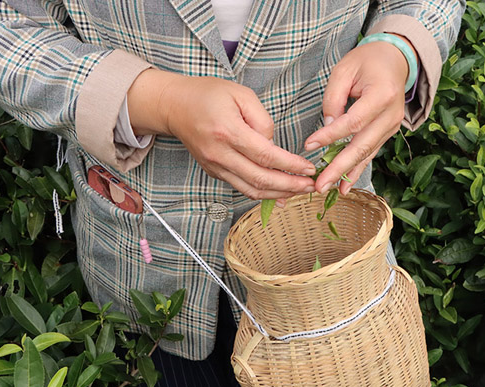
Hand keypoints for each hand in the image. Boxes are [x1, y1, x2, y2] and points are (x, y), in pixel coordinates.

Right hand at [127, 69, 315, 199]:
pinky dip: (262, 192)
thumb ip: (262, 120)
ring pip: (250, 189)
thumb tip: (274, 145)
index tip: (308, 168)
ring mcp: (215, 166)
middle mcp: (219, 154)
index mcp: (228, 131)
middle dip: (289, 186)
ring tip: (300, 192)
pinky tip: (279, 192)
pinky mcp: (214, 171)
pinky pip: (241, 187)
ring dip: (278, 194)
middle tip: (310, 186)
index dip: (290, 166)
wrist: (174, 106)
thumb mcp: (241, 94)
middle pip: (259, 179)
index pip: (265, 155)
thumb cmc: (208, 95)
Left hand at [303, 37, 413, 194]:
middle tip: (319, 184)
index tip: (309, 145)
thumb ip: (334, 99)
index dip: (330, 136)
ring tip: (327, 189)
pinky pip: (370, 153)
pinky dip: (356, 170)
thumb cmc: (367, 61)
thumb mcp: (345, 70)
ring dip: (346, 173)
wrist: (396, 60)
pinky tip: (344, 186)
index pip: (353, 122)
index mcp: (382, 94)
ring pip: (367, 153)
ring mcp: (392, 126)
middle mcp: (391, 115)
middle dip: (339, 167)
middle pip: (362, 145)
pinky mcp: (388, 133)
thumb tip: (327, 128)